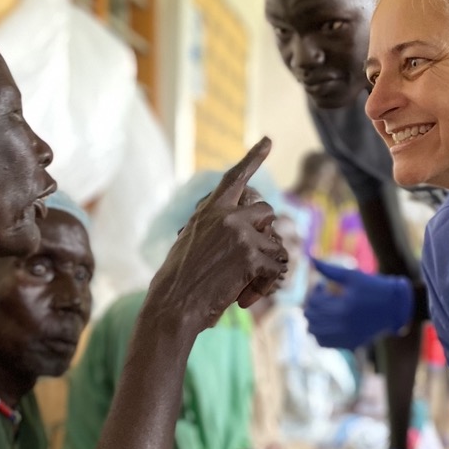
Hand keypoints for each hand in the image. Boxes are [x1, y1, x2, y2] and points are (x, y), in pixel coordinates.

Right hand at [148, 138, 287, 332]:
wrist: (172, 306)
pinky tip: (245, 298)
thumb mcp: (189, 243)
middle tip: (250, 261)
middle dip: (264, 235)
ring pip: (275, 243)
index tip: (268, 141)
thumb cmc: (177, 282)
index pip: (234, 177)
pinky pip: (277, 267)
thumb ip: (212, 228)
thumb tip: (237, 227)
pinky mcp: (250, 257)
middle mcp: (226, 216)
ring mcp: (240, 234)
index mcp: (209, 211)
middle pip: (266, 211)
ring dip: (266, 266)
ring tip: (244, 286)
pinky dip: (266, 286)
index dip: (253, 158)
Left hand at [304, 259, 413, 349]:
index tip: (322, 285)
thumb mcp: (353, 275)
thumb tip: (311, 259)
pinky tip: (325, 323)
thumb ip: (330, 269)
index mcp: (343, 308)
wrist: (395, 307)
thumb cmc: (375, 287)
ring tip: (322, 310)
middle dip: (312, 305)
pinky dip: (319, 334)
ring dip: (313, 320)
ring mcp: (346, 337)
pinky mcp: (349, 344)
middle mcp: (343, 326)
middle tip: (321, 297)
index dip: (315, 291)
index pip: (315, 302)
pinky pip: (323, 343)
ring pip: (314, 333)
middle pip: (311, 318)